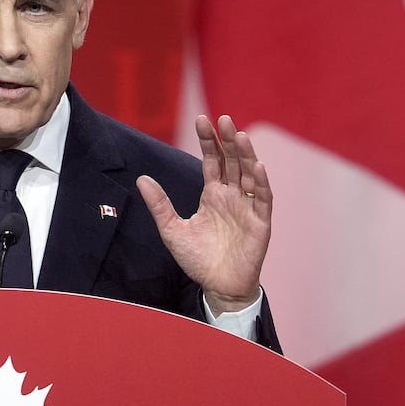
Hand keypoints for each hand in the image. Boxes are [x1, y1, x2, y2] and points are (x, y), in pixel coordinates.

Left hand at [137, 115, 271, 315]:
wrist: (217, 287)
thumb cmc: (197, 259)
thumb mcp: (172, 230)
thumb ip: (160, 205)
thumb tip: (142, 178)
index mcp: (213, 194)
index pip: (213, 161)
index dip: (209, 141)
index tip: (202, 120)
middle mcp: (231, 196)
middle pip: (233, 161)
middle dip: (228, 140)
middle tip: (223, 118)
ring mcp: (247, 207)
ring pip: (249, 174)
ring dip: (247, 155)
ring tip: (240, 135)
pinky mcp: (260, 222)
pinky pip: (262, 198)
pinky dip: (260, 183)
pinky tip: (257, 166)